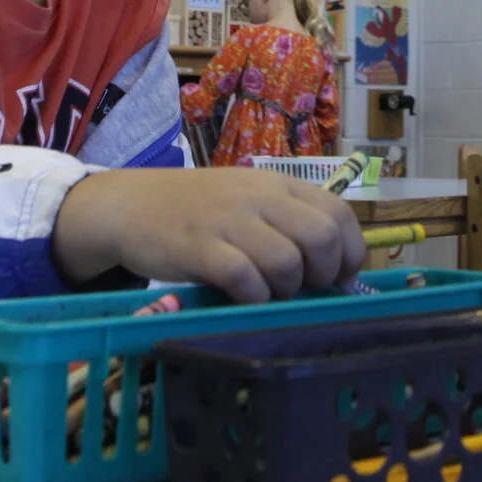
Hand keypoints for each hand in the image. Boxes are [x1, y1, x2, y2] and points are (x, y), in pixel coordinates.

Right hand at [51, 169, 364, 302]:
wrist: (130, 205)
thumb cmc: (196, 209)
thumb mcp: (247, 200)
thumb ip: (287, 223)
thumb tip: (334, 271)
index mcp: (277, 184)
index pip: (338, 212)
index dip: (351, 251)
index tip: (342, 278)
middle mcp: (259, 197)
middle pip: (321, 236)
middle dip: (324, 273)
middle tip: (306, 288)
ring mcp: (229, 221)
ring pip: (287, 260)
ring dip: (287, 288)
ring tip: (269, 292)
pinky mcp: (200, 248)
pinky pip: (244, 278)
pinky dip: (253, 297)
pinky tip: (243, 297)